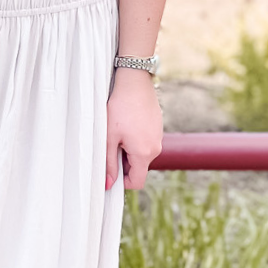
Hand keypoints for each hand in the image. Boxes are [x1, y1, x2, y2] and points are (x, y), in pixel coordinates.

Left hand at [105, 69, 161, 190]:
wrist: (135, 82)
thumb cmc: (120, 108)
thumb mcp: (110, 137)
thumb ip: (109, 163)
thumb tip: (108, 184)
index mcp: (144, 153)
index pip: (137, 181)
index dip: (122, 182)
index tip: (110, 171)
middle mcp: (155, 148)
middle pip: (138, 167)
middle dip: (123, 162)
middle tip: (110, 144)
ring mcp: (158, 137)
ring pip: (141, 154)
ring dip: (128, 150)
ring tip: (118, 131)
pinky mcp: (157, 128)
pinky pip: (146, 142)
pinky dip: (135, 140)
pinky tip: (126, 124)